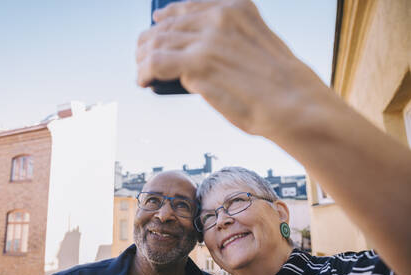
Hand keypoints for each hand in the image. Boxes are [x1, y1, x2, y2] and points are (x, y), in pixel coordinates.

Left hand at [136, 0, 332, 136]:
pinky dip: (143, 72)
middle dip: (150, 41)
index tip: (156, 24)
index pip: (188, 6)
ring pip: (158, 42)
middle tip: (142, 55)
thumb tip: (196, 55)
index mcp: (236, 8)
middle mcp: (219, 17)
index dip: (167, 16)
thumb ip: (230, 40)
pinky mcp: (196, 63)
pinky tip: (142, 81)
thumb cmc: (279, 85)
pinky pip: (155, 62)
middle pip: (168, 26)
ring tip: (140, 71)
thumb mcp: (256, 46)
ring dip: (143, 58)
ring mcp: (207, 39)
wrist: (294, 104)